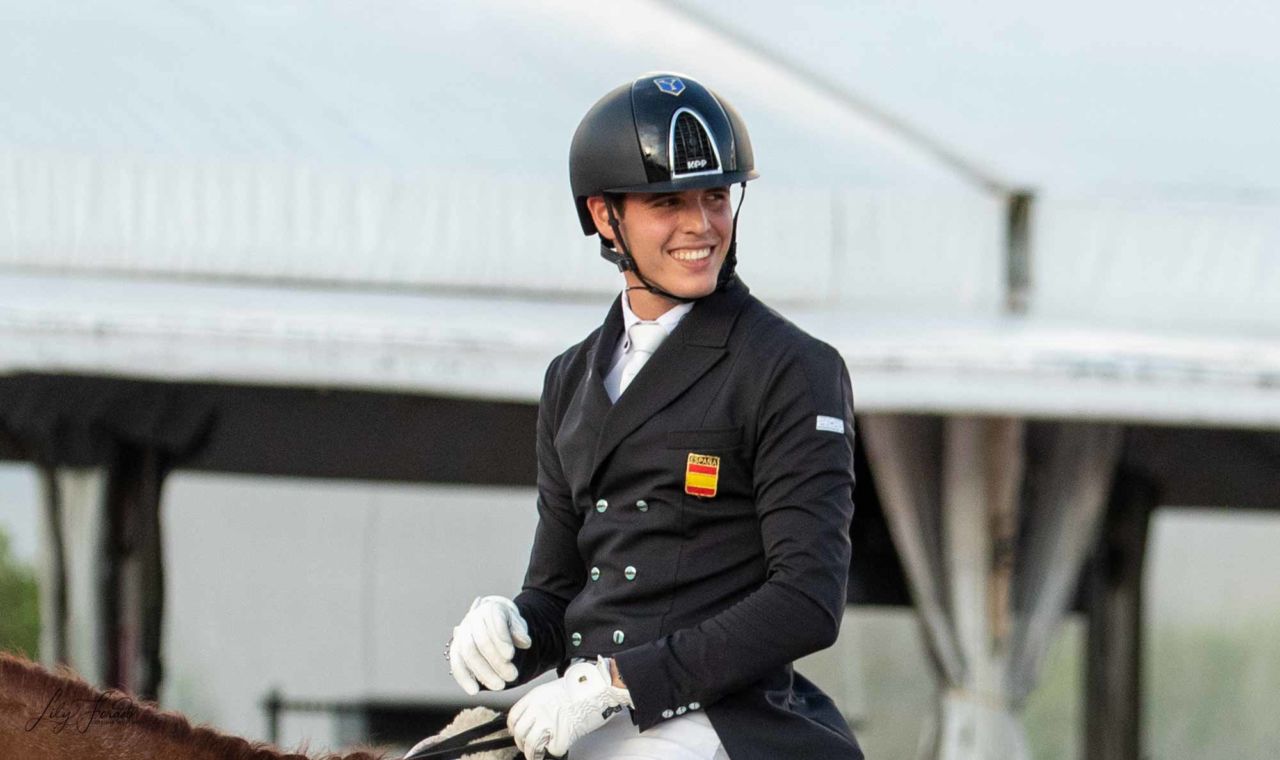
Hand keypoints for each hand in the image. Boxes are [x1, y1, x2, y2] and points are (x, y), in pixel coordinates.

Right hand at [448, 596, 531, 694]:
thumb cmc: (507, 624)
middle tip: (512, 676)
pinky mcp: (456, 649)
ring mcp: (462, 634)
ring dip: (483, 672)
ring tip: (500, 686)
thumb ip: (520, 632)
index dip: (501, 640)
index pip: (494, 623)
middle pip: (481, 642)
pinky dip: (464, 678)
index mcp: (489, 609)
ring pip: (468, 654)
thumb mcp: (517, 623)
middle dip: (496, 661)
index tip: (510, 656)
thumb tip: (525, 642)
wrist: (492, 621)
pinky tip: (474, 691)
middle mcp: (472, 619)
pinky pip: (456, 663)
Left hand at [507, 657, 631, 758]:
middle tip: (527, 747)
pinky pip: (552, 750)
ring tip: (537, 755)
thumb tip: (536, 717)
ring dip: (533, 753)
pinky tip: (556, 750)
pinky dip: (553, 752)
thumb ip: (542, 702)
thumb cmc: (583, 685)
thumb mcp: (554, 688)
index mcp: (536, 696)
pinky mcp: (563, 733)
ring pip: (531, 745)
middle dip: (522, 743)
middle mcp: (539, 709)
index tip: (518, 733)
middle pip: (520, 733)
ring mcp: (550, 722)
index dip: (514, 728)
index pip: (514, 717)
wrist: (601, 686)